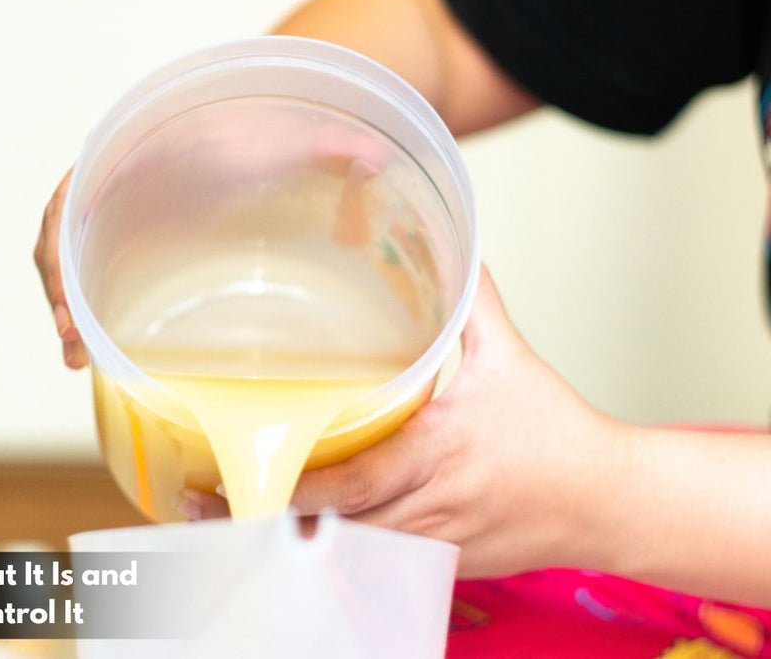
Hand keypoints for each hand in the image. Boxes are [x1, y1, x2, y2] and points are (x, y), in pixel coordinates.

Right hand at [34, 114, 390, 370]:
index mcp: (142, 153)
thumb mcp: (292, 139)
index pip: (76, 193)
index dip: (64, 245)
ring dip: (68, 305)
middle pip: (64, 232)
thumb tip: (378, 159)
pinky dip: (88, 306)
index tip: (71, 297)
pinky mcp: (135, 238)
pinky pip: (95, 269)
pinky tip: (97, 347)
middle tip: (71, 344)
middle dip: (60, 288)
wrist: (255, 122)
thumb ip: (332, 147)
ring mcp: (124, 211)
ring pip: (73, 256)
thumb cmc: (266, 131)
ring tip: (76, 358)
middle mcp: (120, 181)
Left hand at [183, 266, 615, 577]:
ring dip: (292, 542)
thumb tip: (456, 247)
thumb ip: (475, 303)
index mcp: (437, 453)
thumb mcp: (511, 359)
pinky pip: (377, 567)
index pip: (349, 484)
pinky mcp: (442, 565)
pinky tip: (299, 540)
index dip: (288, 490)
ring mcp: (433, 545)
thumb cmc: (559, 434)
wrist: (610, 503)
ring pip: (346, 555)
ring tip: (233, 521)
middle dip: (266, 522)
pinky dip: (336, 557)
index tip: (234, 478)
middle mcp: (428, 507)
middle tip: (205, 502)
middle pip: (331, 529)